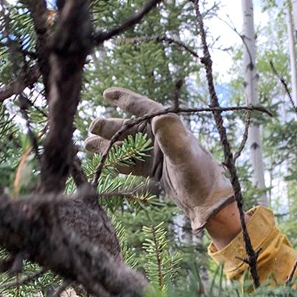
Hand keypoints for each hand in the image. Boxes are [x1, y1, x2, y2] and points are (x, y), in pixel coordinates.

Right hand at [85, 88, 234, 231]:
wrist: (209, 203)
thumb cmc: (200, 176)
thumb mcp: (185, 155)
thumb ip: (172, 137)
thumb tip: (158, 117)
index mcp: (169, 128)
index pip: (143, 108)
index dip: (124, 99)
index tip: (106, 93)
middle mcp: (162, 138)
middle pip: (130, 128)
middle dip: (109, 127)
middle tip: (91, 127)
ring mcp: (158, 155)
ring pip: (128, 146)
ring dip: (109, 145)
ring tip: (87, 145)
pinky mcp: (157, 172)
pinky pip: (133, 164)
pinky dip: (118, 162)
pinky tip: (105, 162)